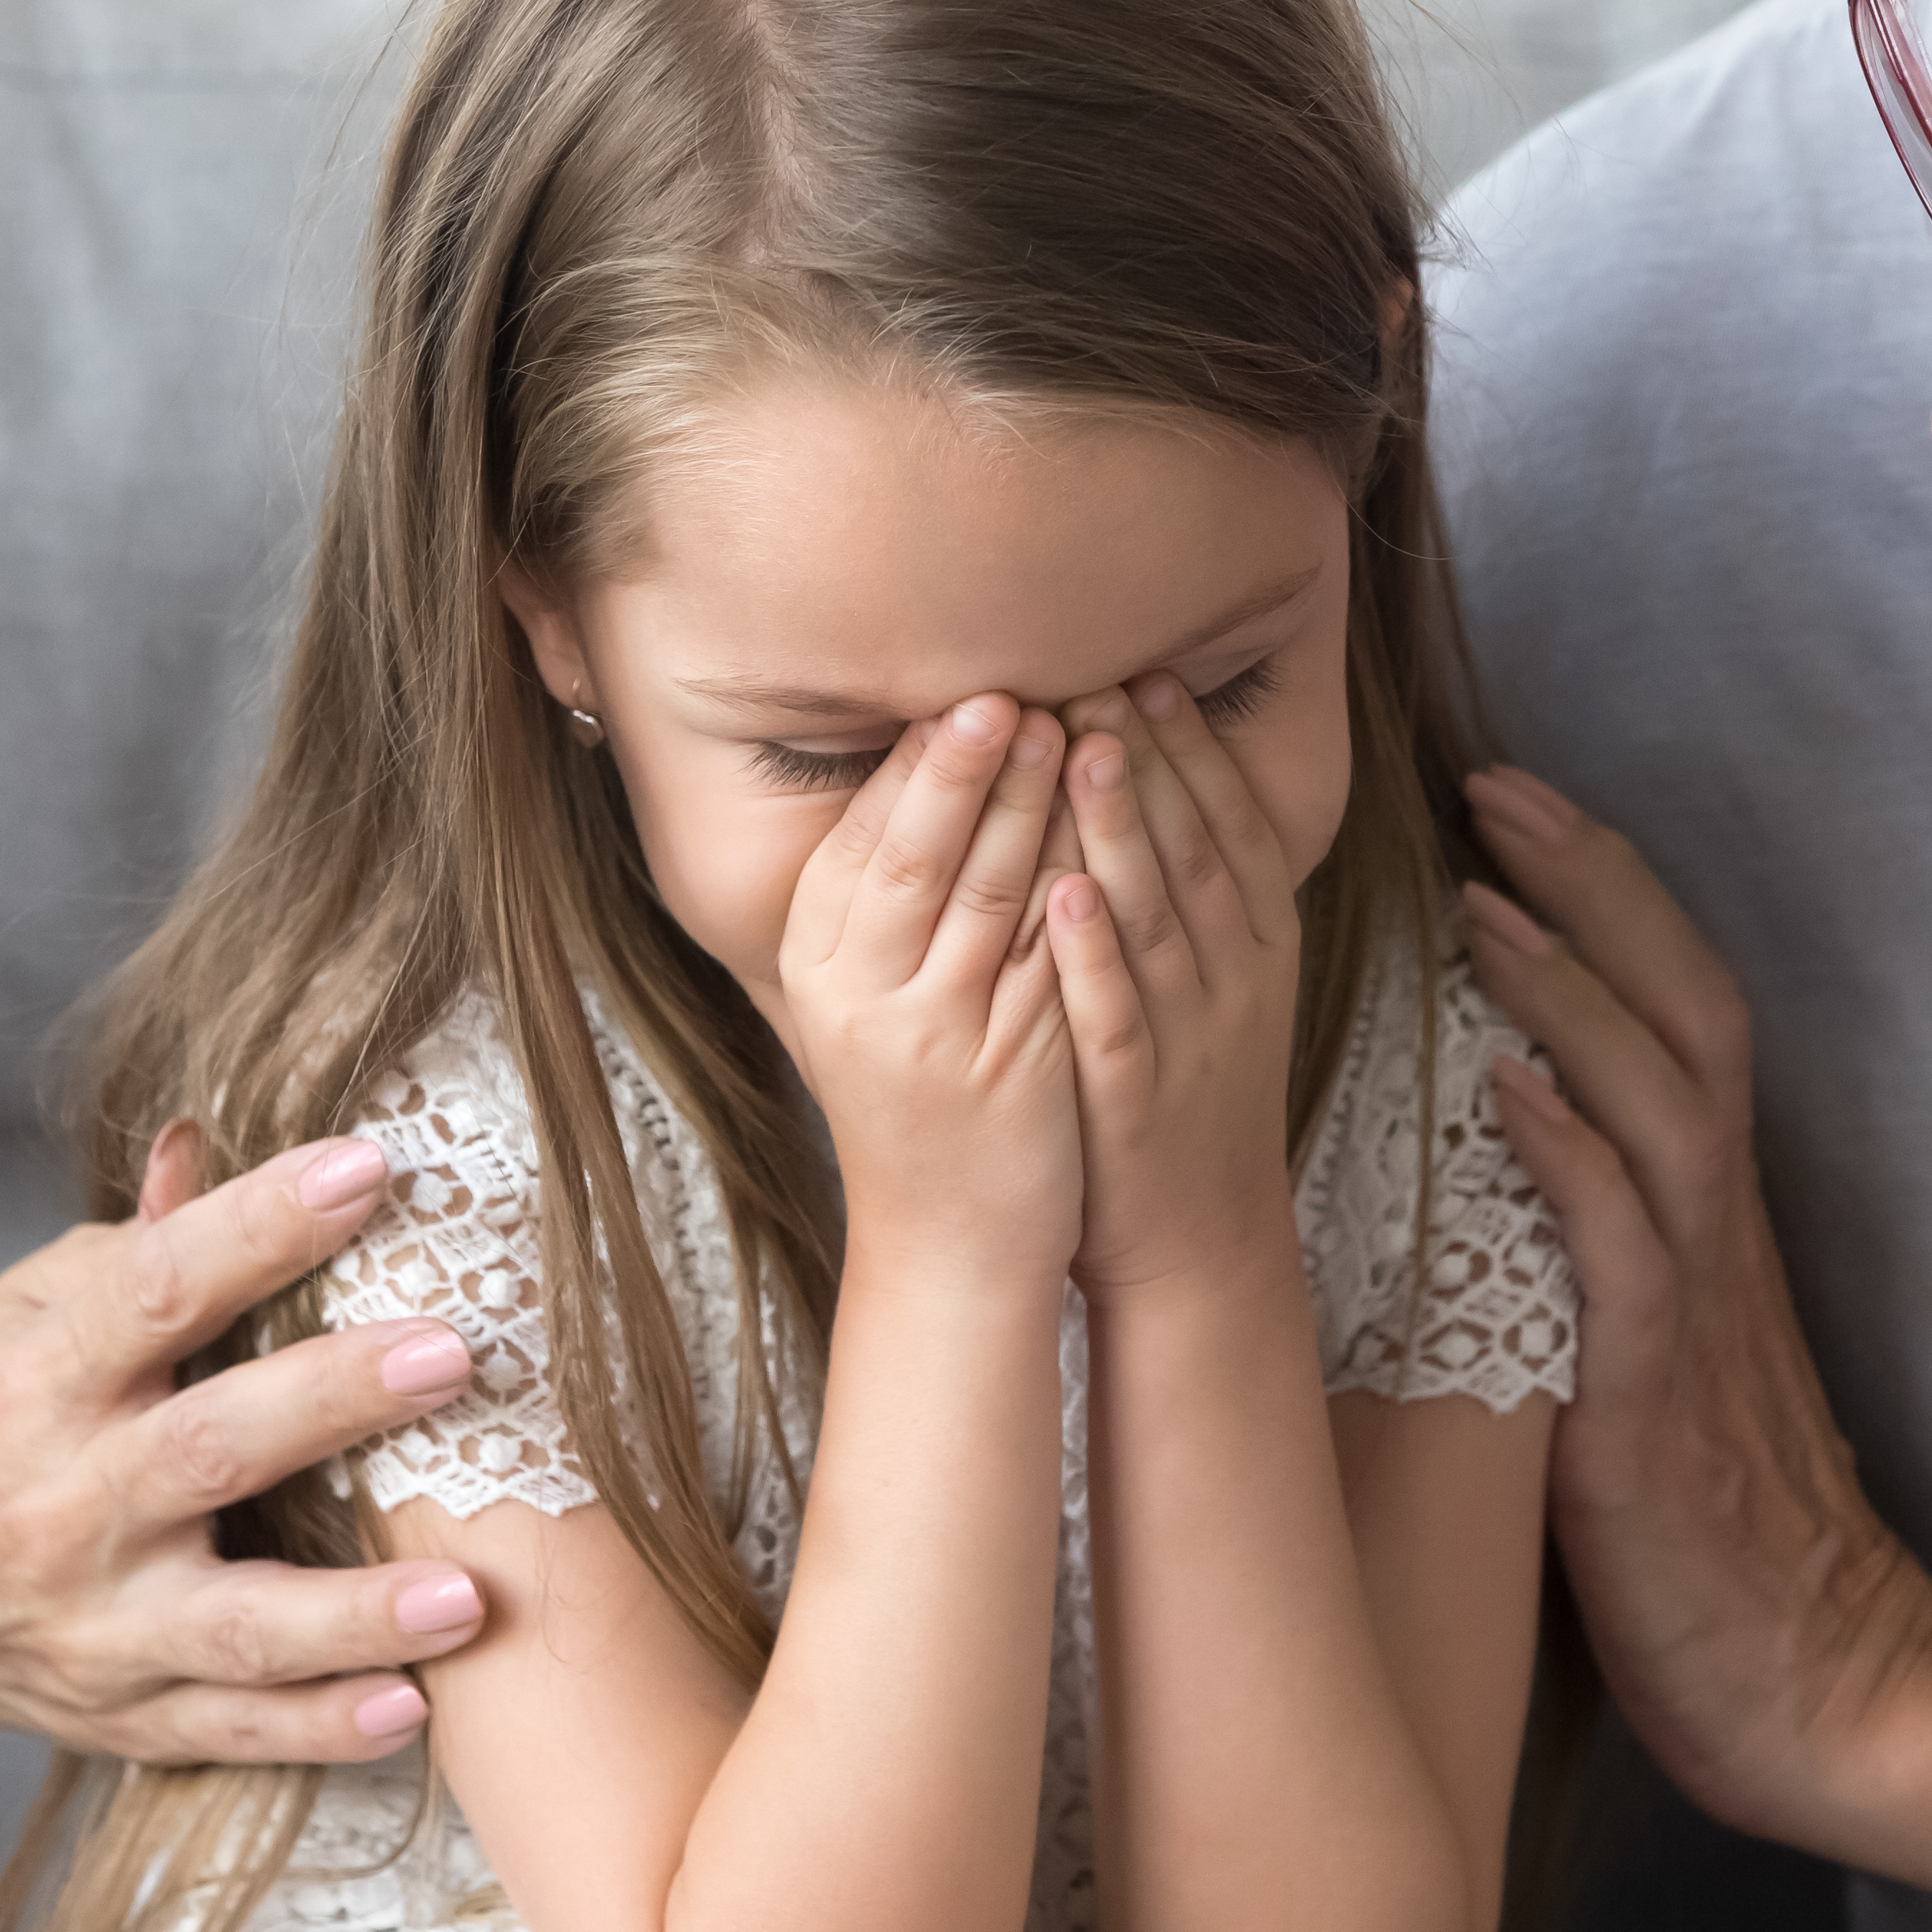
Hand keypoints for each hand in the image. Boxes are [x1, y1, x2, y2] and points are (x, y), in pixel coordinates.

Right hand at [0, 1132, 490, 1763]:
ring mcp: (92, 1625)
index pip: (156, 1291)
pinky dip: (320, 1728)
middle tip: (452, 1354)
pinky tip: (411, 1707)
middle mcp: (58, 1509)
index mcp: (34, 1383)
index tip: (367, 1168)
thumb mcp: (32, 1311)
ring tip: (465, 1595)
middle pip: (207, 1450)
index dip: (259, 1228)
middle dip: (333, 1401)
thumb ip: (138, 1244)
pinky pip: (232, 1728)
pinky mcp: (122, 1712)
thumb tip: (206, 1136)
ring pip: (232, 1625)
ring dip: (352, 1613)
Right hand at [779, 691, 1083, 1279]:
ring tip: (1073, 731)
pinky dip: (1081, 888)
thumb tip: (925, 768)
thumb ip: (883, 900)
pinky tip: (1113, 832)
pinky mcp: (1009, 1068)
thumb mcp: (867, 998)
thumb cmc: (916, 1101)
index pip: (862, 838)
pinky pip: (1052, 958)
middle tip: (1013, 689)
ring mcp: (934, 1035)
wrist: (944, 1241)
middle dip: (968, 766)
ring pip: (991, 896)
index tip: (958, 692)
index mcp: (818, 964)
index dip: (914, 763)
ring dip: (1033, 806)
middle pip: (919, 854)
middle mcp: (862, 995)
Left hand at [1043, 674, 1305, 1295]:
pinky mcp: (1135, 1099)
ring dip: (1123, 830)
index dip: (1195, 753)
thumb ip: (1200, 895)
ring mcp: (1189, 1041)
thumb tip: (1164, 780)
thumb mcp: (1222, 985)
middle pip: (1196, 853)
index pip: (1231, 829)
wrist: (1200, 1241)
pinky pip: (1115, 1017)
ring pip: (1157, 919)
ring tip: (1083, 747)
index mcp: (1259, 949)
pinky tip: (1060, 895)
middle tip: (1104, 677)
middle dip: (1152, 761)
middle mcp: (1235, 983)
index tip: (1152, 677)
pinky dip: (1091, 957)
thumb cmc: (1190, 1094)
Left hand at [1454, 764, 1931, 1845]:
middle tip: (1492, 785)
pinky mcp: (1659, 1397)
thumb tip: (1504, 1174)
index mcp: (1708, 1229)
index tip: (1513, 808)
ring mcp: (1697, 1312)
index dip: (1606, 903)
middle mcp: (1716, 1240)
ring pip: (1658, 1099)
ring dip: (1571, 988)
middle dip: (1593, 887)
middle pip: (1683, 1010)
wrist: (1821, 1693)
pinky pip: (1621, 1246)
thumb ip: (1601, 1270)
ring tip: (1483, 896)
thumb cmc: (1710, 1549)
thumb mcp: (1644, 1374)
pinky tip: (1503, 1081)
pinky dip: (1567, 1151)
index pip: (1677, 1018)